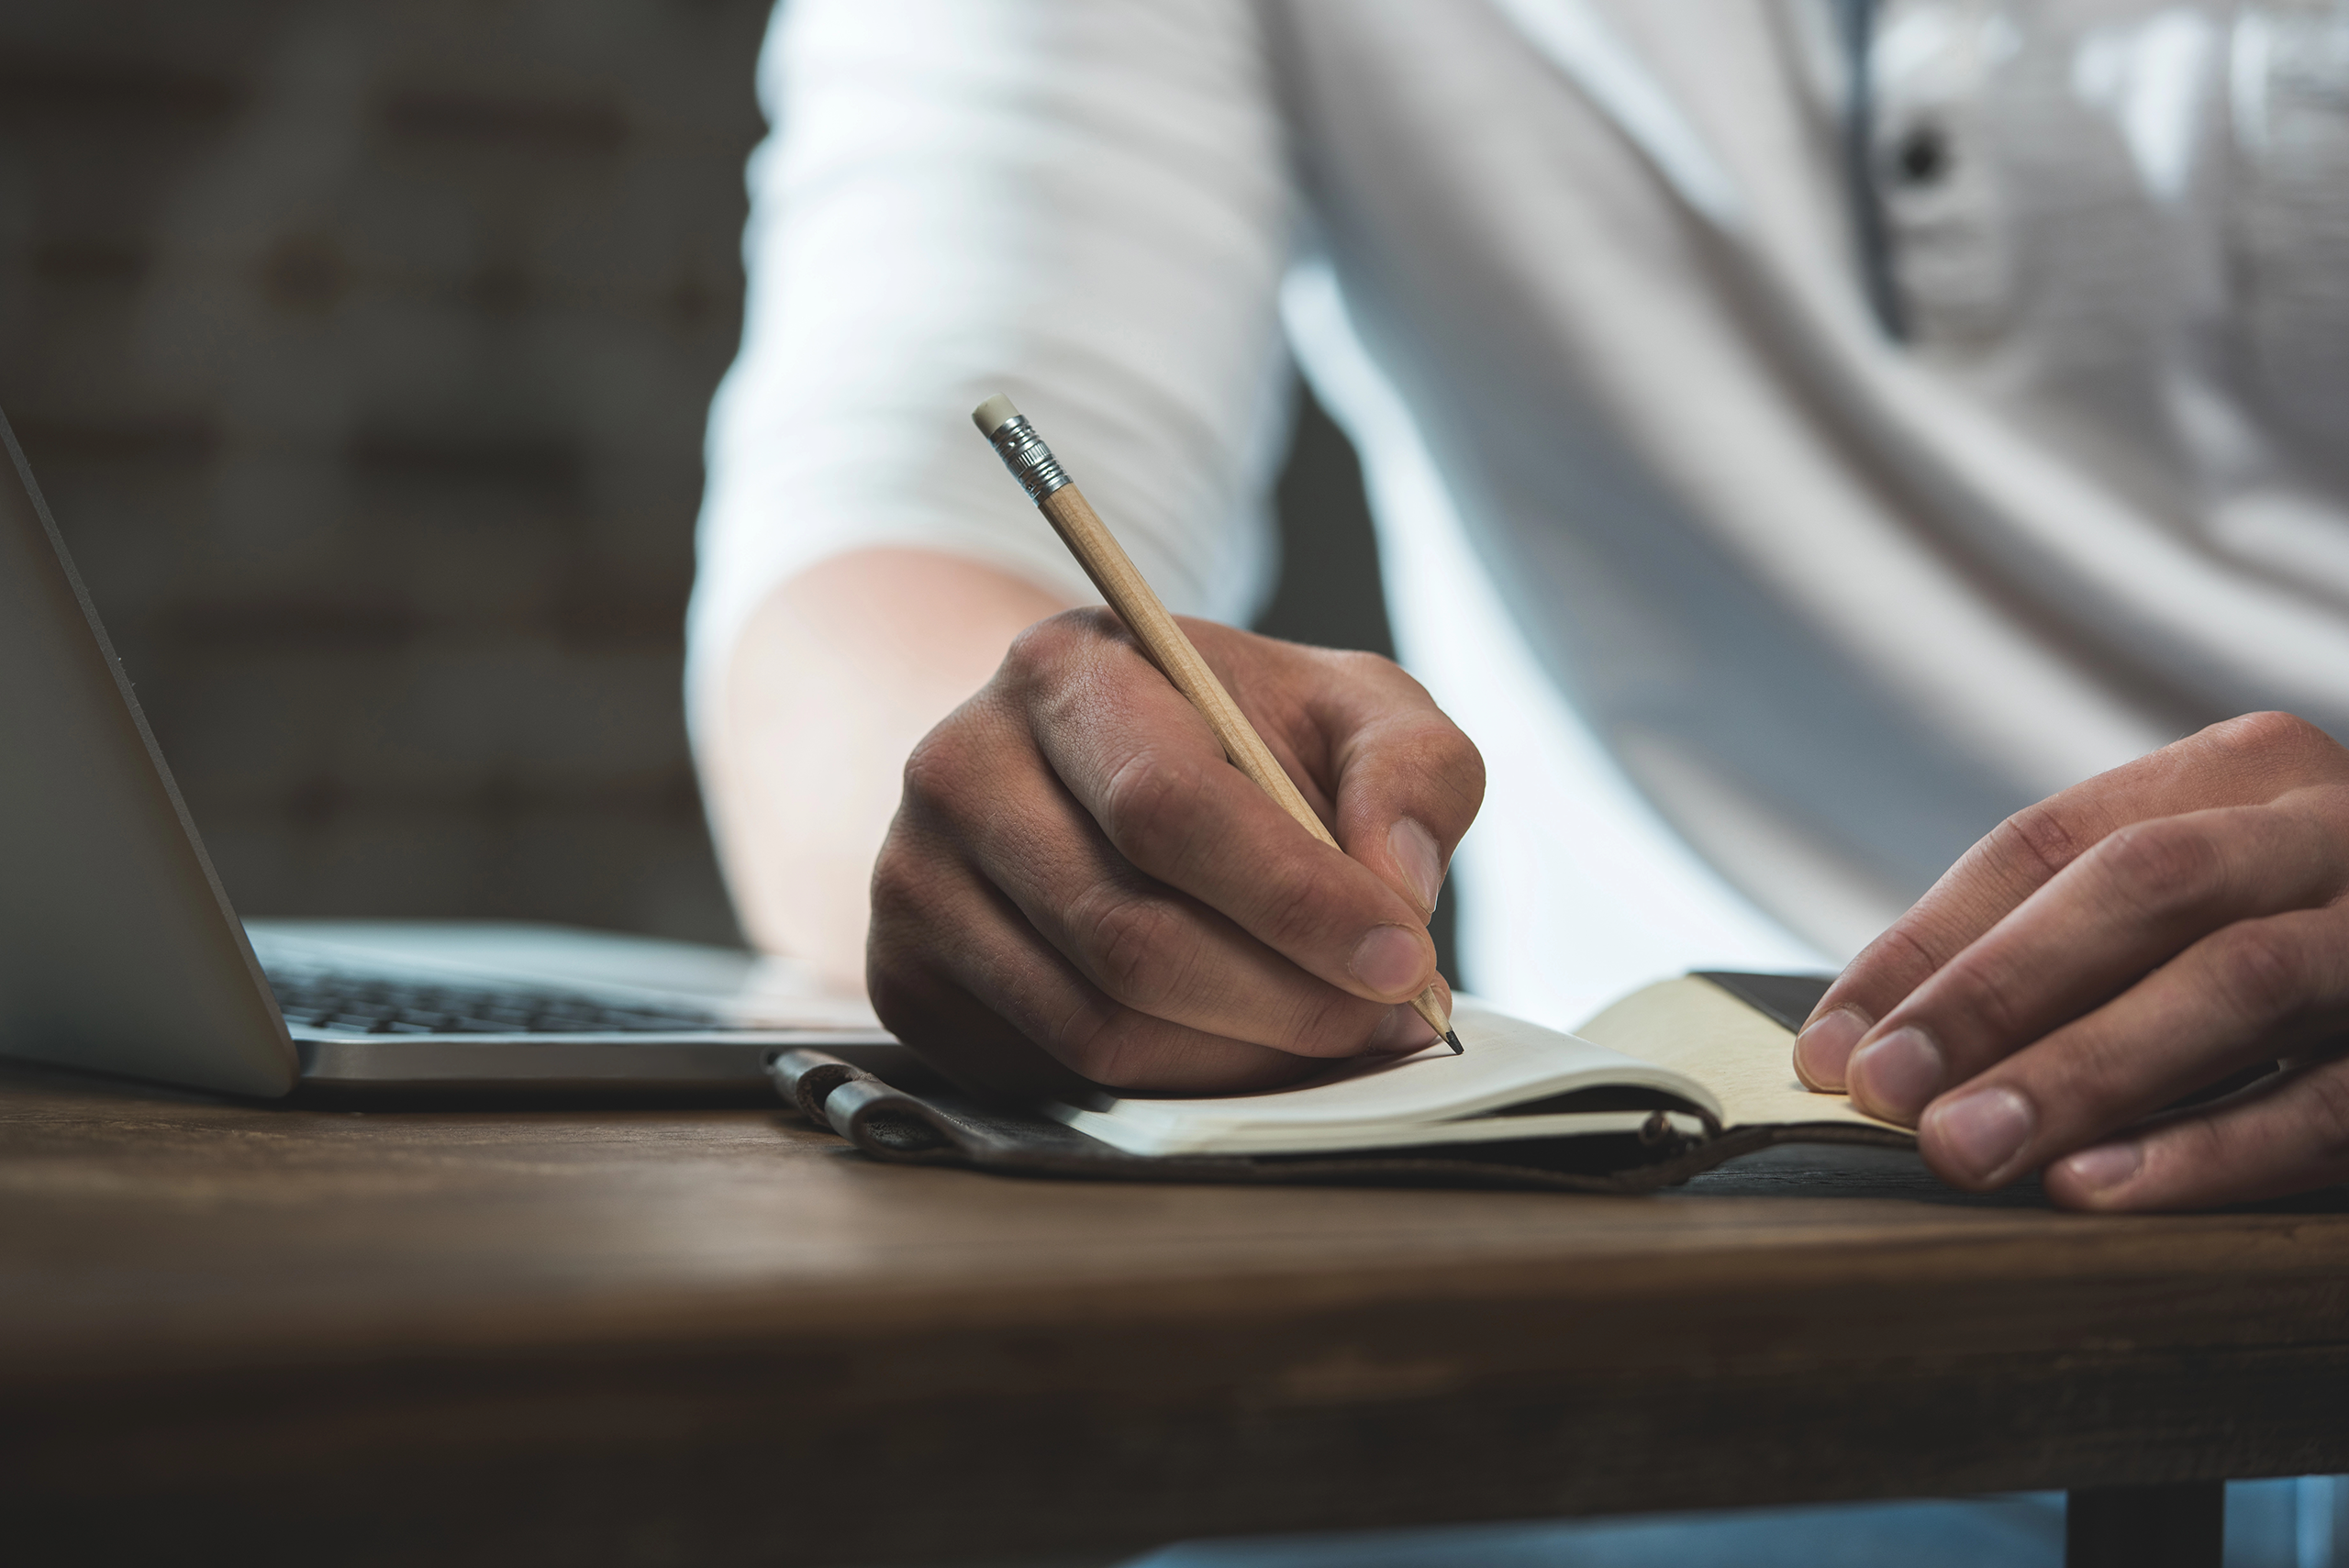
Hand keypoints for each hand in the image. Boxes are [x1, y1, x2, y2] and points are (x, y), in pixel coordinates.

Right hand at [868, 608, 1483, 1100]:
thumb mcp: (1349, 709)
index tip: (1401, 955)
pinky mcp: (909, 983)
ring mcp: (915, 883)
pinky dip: (1179, 1087)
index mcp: (1064, 672)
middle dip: (1287, 1001)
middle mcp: (959, 770)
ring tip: (1336, 1032)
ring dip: (1244, 1059)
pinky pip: (1058, 1074)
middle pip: (1129, 936)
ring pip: (1096, 1028)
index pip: (1166, 805)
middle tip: (1391, 1017)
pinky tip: (1244, 1045)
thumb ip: (1412, 769)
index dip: (1293, 898)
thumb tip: (1397, 884)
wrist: (1091, 772)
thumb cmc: (1236, 738)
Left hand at [1794, 712, 2348, 1209]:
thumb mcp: (2199, 903)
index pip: (2045, 844)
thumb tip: (1860, 1043)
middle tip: (1882, 1097)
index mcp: (2240, 771)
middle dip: (1994, 995)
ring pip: (2236, 983)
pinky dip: (2210, 1148)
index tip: (1826, 1048)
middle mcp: (2330, 822)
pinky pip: (2332, 1100)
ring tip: (1966, 1153)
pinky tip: (2100, 1190)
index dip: (1927, 946)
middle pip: (2139, 886)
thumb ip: (2060, 946)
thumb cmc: (2308, 938)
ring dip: (2084, 1074)